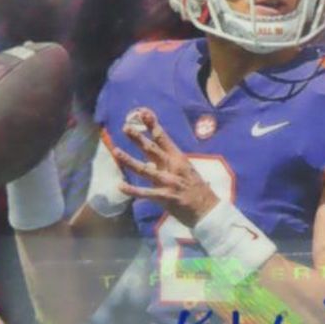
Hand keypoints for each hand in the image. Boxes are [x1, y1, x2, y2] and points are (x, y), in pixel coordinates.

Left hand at [114, 108, 218, 227]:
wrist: (207, 209)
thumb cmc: (196, 189)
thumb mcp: (186, 170)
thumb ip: (168, 164)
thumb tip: (150, 160)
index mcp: (179, 159)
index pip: (163, 138)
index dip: (152, 125)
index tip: (143, 113)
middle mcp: (173, 167)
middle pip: (152, 150)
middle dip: (138, 138)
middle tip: (126, 128)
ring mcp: (168, 182)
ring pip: (145, 169)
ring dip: (130, 160)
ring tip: (117, 152)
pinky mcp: (165, 197)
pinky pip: (145, 193)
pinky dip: (132, 190)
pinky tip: (121, 186)